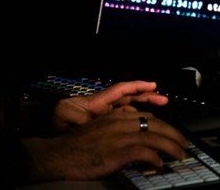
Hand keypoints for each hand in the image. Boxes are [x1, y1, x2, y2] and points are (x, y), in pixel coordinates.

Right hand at [22, 111, 187, 180]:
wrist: (60, 154)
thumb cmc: (77, 147)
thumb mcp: (98, 131)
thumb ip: (115, 130)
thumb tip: (132, 141)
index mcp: (116, 116)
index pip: (146, 116)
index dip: (163, 125)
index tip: (171, 133)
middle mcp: (121, 122)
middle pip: (156, 123)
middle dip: (174, 133)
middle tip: (184, 144)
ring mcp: (121, 136)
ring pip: (156, 136)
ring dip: (172, 146)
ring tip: (180, 154)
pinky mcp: (119, 150)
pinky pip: (146, 152)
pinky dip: (156, 158)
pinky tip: (160, 164)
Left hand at [52, 81, 167, 130]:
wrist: (56, 133)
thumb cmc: (59, 120)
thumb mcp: (65, 114)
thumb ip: (76, 116)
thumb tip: (85, 121)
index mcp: (98, 101)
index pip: (121, 90)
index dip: (137, 86)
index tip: (152, 85)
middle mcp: (105, 106)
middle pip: (129, 98)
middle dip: (146, 96)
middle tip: (163, 99)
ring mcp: (107, 116)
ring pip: (129, 110)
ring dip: (144, 110)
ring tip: (159, 114)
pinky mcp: (107, 127)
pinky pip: (124, 122)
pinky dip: (135, 122)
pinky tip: (144, 128)